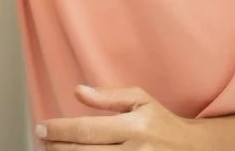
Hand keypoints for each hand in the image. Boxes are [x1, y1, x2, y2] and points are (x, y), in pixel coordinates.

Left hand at [37, 85, 203, 150]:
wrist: (192, 149)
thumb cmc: (161, 122)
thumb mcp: (140, 100)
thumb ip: (108, 97)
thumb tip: (78, 91)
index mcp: (135, 127)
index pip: (87, 130)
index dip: (59, 131)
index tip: (42, 128)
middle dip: (58, 148)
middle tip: (43, 141)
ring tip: (54, 150)